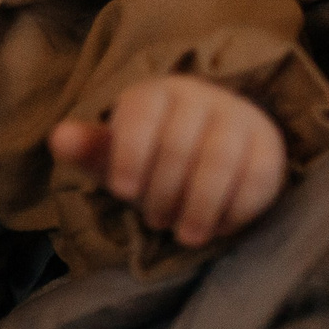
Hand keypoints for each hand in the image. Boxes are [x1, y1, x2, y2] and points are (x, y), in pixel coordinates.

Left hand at [50, 74, 287, 247]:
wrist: (215, 149)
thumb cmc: (154, 156)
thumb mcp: (118, 155)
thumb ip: (90, 149)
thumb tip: (58, 138)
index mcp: (156, 93)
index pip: (140, 114)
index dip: (129, 154)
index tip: (123, 191)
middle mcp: (200, 96)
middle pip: (177, 145)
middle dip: (162, 192)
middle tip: (154, 220)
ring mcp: (239, 118)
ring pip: (219, 159)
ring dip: (198, 205)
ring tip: (184, 235)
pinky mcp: (269, 146)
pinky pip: (256, 178)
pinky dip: (234, 211)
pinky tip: (218, 228)